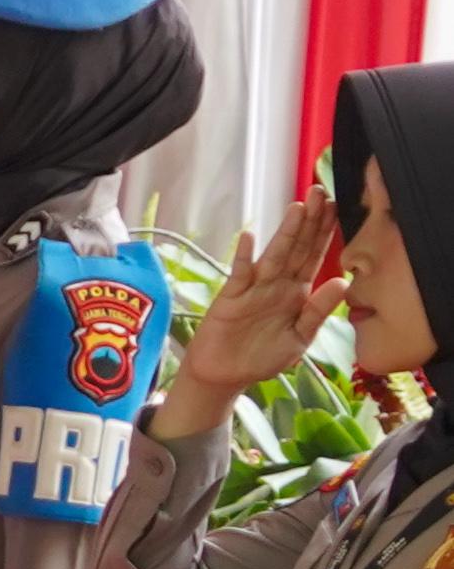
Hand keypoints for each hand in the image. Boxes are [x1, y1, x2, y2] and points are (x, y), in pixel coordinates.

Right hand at [168, 190, 347, 429]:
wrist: (224, 376)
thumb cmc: (261, 358)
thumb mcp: (298, 339)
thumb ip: (318, 312)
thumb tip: (343, 282)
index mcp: (297, 293)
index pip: (315, 256)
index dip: (325, 232)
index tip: (336, 206)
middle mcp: (277, 284)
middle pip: (297, 248)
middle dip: (310, 221)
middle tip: (320, 193)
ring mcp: (254, 288)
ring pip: (274, 255)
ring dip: (286, 232)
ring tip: (298, 208)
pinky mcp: (231, 298)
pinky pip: (240, 274)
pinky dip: (244, 257)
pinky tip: (249, 238)